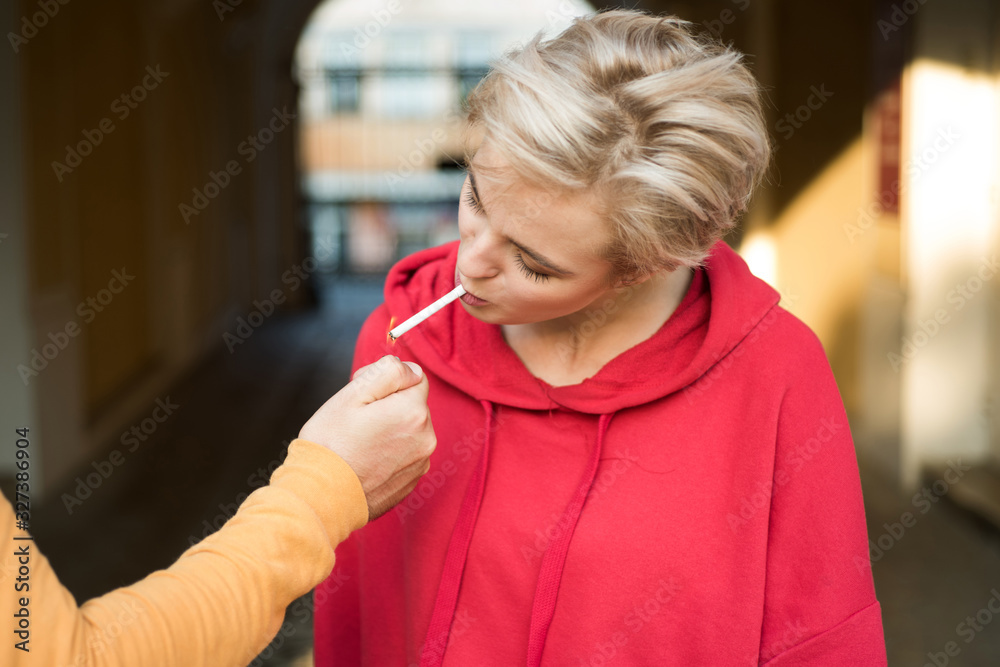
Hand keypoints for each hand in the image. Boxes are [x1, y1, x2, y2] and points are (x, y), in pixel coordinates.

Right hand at [299, 355, 435, 520]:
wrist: (321, 497)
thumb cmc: (331, 444)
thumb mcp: (352, 394)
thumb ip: (388, 372)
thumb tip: (411, 370)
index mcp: (414, 411)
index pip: (414, 377)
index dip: (387, 382)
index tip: (365, 397)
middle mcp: (426, 437)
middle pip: (412, 405)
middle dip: (389, 406)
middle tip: (357, 421)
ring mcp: (420, 462)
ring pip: (409, 430)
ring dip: (390, 430)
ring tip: (359, 444)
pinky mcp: (412, 481)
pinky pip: (405, 454)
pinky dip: (390, 453)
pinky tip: (365, 461)